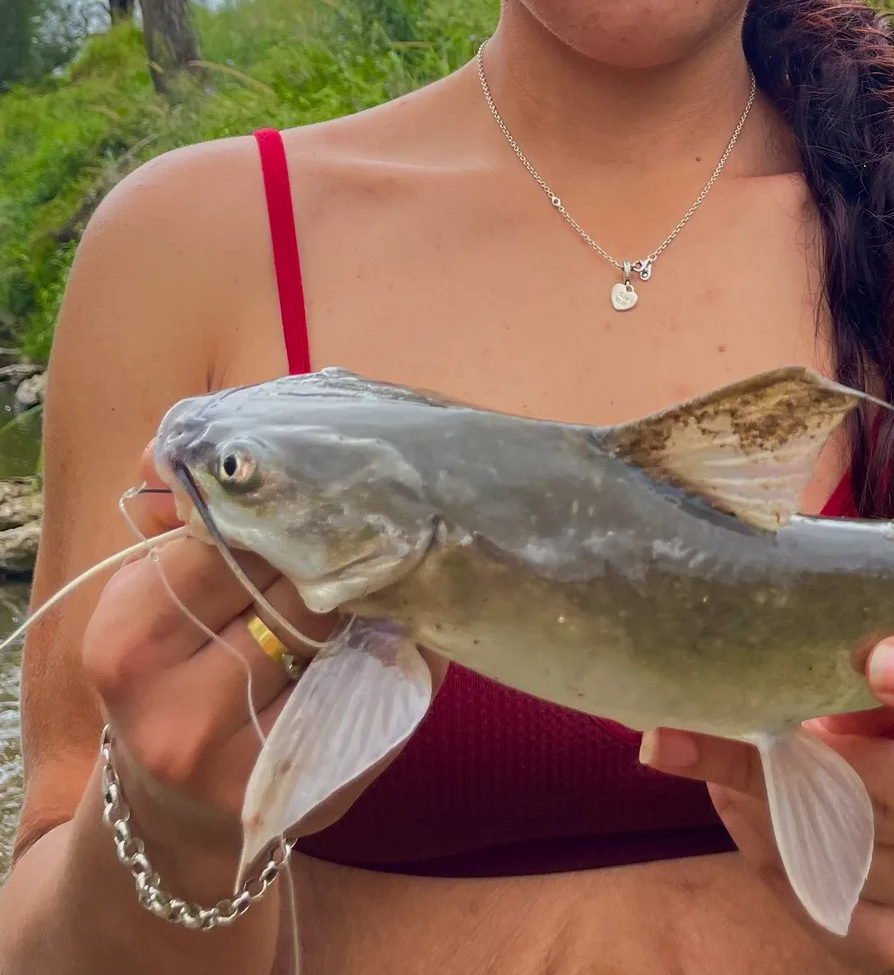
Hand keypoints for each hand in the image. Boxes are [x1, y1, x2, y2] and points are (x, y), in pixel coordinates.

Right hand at [79, 443, 355, 887]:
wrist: (175, 813)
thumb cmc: (174, 672)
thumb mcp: (152, 595)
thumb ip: (179, 520)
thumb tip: (198, 441)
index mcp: (126, 642)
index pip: (225, 544)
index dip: (280, 511)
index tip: (318, 488)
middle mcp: (176, 711)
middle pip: (293, 589)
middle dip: (336, 549)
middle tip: (379, 514)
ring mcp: (244, 761)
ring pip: (341, 636)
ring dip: (373, 592)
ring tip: (393, 562)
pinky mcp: (307, 791)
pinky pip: (377, 690)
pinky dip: (399, 646)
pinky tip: (405, 623)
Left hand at [640, 633, 893, 973]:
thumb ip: (872, 642)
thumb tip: (771, 611)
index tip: (879, 661)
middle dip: (807, 750)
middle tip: (732, 709)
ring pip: (843, 846)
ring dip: (759, 795)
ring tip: (703, 745)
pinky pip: (819, 896)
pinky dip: (764, 845)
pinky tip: (738, 801)